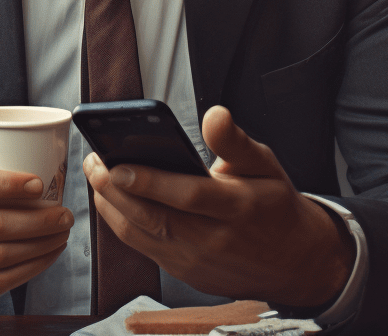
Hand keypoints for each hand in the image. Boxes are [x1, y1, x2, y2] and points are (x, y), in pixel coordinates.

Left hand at [84, 104, 353, 307]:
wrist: (294, 263)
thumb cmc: (274, 206)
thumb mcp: (265, 164)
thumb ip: (235, 141)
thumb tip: (215, 114)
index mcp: (238, 207)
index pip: (188, 195)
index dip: (150, 181)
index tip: (118, 164)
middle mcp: (214, 239)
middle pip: (154, 218)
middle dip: (116, 191)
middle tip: (93, 163)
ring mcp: (197, 262)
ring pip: (142, 236)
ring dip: (112, 207)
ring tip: (96, 176)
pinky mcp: (185, 274)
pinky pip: (144, 248)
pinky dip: (122, 225)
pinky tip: (112, 201)